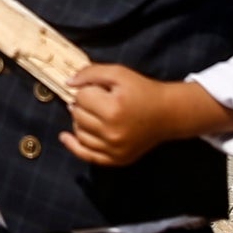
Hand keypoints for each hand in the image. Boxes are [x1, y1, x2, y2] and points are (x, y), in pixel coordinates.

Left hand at [62, 63, 187, 166]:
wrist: (167, 114)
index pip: (81, 97)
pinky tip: (65, 137)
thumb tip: (68, 83)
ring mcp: (114, 149)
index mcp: (113, 108)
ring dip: (79, 122)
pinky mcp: (116, 159)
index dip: (87, 89)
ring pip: (80, 134)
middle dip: (82, 105)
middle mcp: (112, 132)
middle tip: (96, 100)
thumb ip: (91, 73)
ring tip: (90, 113)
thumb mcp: (120, 73)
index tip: (98, 89)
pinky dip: (73, 146)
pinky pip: (87, 155)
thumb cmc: (143, 91)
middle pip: (78, 116)